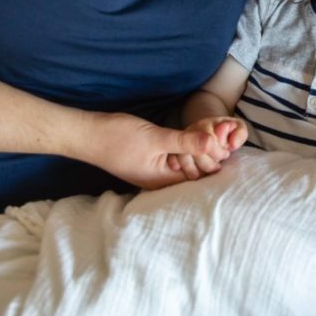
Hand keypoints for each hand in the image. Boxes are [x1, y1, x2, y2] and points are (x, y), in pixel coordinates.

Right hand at [74, 113, 233, 188]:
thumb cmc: (117, 137)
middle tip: (225, 136)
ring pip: (184, 165)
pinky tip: (193, 137)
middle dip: (209, 156)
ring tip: (214, 134)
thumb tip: (213, 142)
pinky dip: (185, 149)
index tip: (228, 143)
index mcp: (162, 181)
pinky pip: (173, 159)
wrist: (87, 134)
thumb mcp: (156, 138)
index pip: (198, 177)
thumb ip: (185, 141)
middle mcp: (159, 182)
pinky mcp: (149, 161)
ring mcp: (153, 172)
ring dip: (198, 151)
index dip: (214, 161)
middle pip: (193, 173)